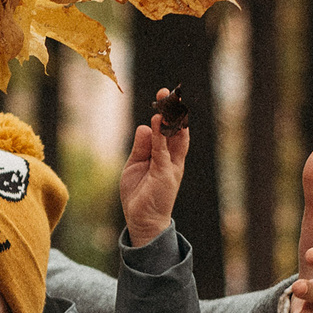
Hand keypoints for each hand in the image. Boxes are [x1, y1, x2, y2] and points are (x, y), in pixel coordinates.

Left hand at [118, 103, 189, 247]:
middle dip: (173, 110)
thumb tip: (144, 125)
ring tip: (165, 100)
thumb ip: (141, 147)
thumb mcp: (135, 165)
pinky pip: (162, 150)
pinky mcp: (165, 174)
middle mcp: (173, 159)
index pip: (170, 130)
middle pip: (177, 129)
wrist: (142, 220)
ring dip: (170, 118)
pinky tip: (155, 120)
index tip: (163, 96)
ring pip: (174, 137)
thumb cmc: (140, 194)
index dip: (167, 113)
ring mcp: (171, 166)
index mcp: (166, 156)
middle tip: (167, 91)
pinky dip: (159, 134)